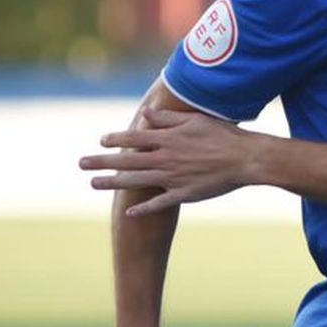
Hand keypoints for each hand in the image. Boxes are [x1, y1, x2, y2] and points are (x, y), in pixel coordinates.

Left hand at [82, 108, 260, 215]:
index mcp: (169, 139)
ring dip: (112, 183)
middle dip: (102, 162)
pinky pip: (159, 203)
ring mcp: (173, 178)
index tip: (101, 140)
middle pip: (127, 160)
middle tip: (81, 163)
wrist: (245, 159)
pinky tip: (129, 213)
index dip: (116, 139)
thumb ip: (168, 119)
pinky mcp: (183, 194)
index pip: (135, 138)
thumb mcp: (195, 120)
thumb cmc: (223, 136)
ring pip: (136, 181)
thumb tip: (145, 113)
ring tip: (93, 184)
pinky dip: (144, 209)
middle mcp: (166, 159)